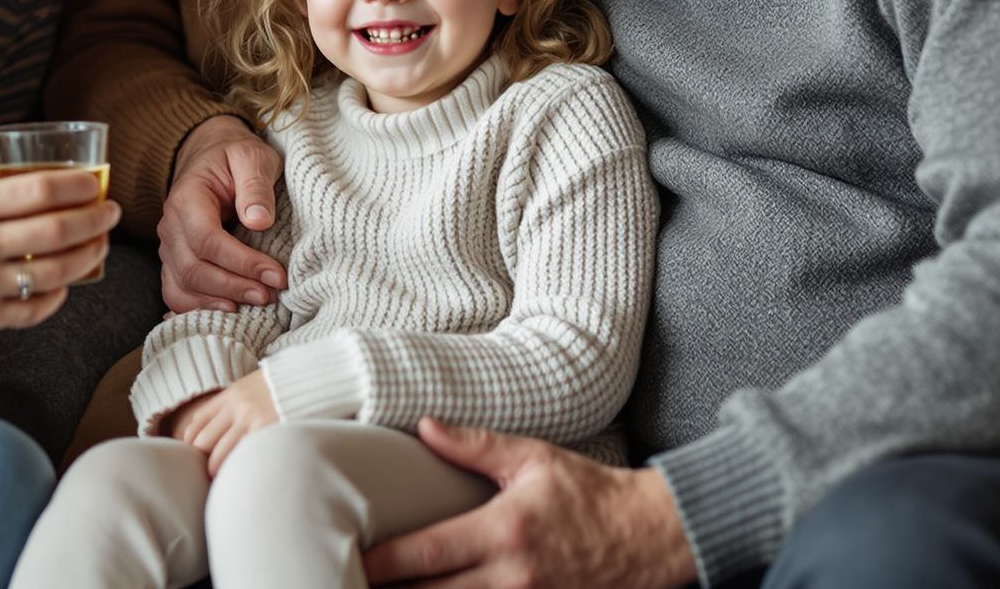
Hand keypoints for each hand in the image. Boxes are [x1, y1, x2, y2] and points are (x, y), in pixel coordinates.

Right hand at [0, 169, 115, 371]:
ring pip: (56, 272)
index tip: (97, 183)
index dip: (79, 185)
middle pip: (57, 230)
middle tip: (110, 213)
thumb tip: (44, 195)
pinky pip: (35, 309)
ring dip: (86, 258)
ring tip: (97, 246)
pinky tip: (65, 285)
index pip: (39, 190)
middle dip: (94, 220)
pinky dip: (58, 296)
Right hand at [159, 116, 286, 312]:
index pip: (207, 240)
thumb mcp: (252, 156)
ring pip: (181, 287)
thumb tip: (258, 221)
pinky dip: (197, 309)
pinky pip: (176, 293)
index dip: (241, 263)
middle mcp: (170, 226)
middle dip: (233, 287)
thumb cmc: (233, 156)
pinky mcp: (175, 261)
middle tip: (269, 294)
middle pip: (192, 269)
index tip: (276, 275)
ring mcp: (169, 246)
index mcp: (186, 198)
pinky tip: (225, 313)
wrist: (210, 155)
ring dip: (216, 302)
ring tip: (253, 305)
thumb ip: (255, 185)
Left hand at [166, 370, 278, 477]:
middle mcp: (238, 407)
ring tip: (222, 480)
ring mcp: (253, 420)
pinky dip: (239, 468)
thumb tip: (216, 428)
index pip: (198, 420)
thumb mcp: (254, 387)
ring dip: (218, 471)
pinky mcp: (270, 432)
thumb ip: (236, 405)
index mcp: (232, 394)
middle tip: (206, 473)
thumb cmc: (284, 388)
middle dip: (202, 460)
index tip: (192, 454)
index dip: (190, 441)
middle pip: (204, 440)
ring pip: (220, 455)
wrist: (314, 378)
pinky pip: (245, 456)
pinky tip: (241, 476)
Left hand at [363, 420, 694, 588]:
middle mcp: (512, 577)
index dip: (382, 562)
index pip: (426, 553)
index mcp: (503, 531)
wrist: (652, 536)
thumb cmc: (590, 492)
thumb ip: (474, 446)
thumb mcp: (533, 458)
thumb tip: (422, 426)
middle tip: (348, 580)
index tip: (348, 557)